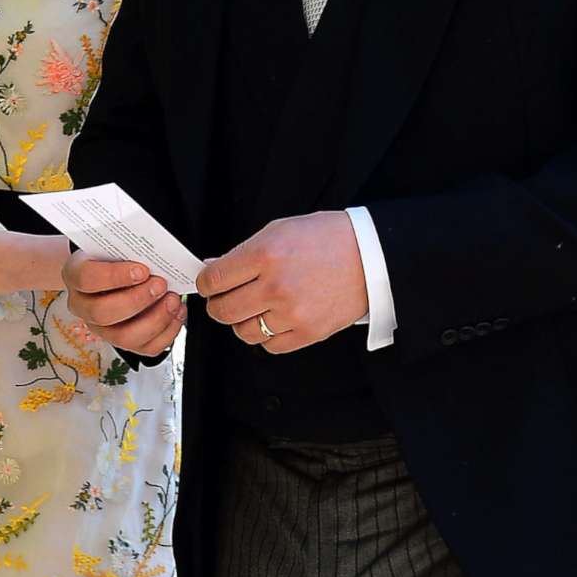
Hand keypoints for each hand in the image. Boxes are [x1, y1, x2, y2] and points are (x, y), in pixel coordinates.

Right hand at [62, 253, 184, 357]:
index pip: (87, 279)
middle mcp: (83, 308)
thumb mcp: (113, 247)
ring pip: (124, 337)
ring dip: (155, 319)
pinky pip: (145, 348)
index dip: (115, 276)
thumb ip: (127, 251)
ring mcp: (102, 329)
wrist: (109, 274)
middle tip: (160, 285)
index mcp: (75, 277)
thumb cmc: (112, 259)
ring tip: (172, 300)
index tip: (142, 270)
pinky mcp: (123, 343)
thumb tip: (154, 256)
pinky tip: (176, 313)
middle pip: (103, 313)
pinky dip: (166, 333)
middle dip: (137, 300)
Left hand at [196, 211, 366, 353]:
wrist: (371, 256)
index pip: (213, 280)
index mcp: (265, 254)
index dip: (204, 284)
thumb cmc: (327, 239)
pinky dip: (266, 335)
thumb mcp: (280, 231)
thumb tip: (211, 267)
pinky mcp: (307, 333)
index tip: (208, 285)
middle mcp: (275, 286)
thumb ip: (243, 252)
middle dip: (217, 305)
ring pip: (243, 331)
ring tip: (253, 308)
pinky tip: (274, 320)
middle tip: (225, 299)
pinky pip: (269, 346)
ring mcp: (291, 313)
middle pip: (223, 310)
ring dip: (242, 321)